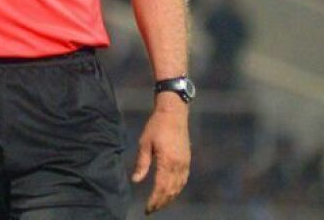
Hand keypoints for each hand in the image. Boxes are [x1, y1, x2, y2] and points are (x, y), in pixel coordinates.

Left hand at [131, 97, 190, 214]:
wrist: (173, 112)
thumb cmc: (156, 126)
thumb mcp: (145, 143)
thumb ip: (142, 163)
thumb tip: (136, 180)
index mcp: (167, 161)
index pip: (161, 187)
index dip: (154, 200)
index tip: (147, 208)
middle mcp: (179, 165)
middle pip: (171, 190)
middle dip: (161, 202)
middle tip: (151, 209)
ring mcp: (185, 163)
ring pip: (179, 187)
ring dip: (170, 198)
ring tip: (160, 204)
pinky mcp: (187, 160)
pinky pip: (184, 180)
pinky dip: (177, 189)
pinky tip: (171, 192)